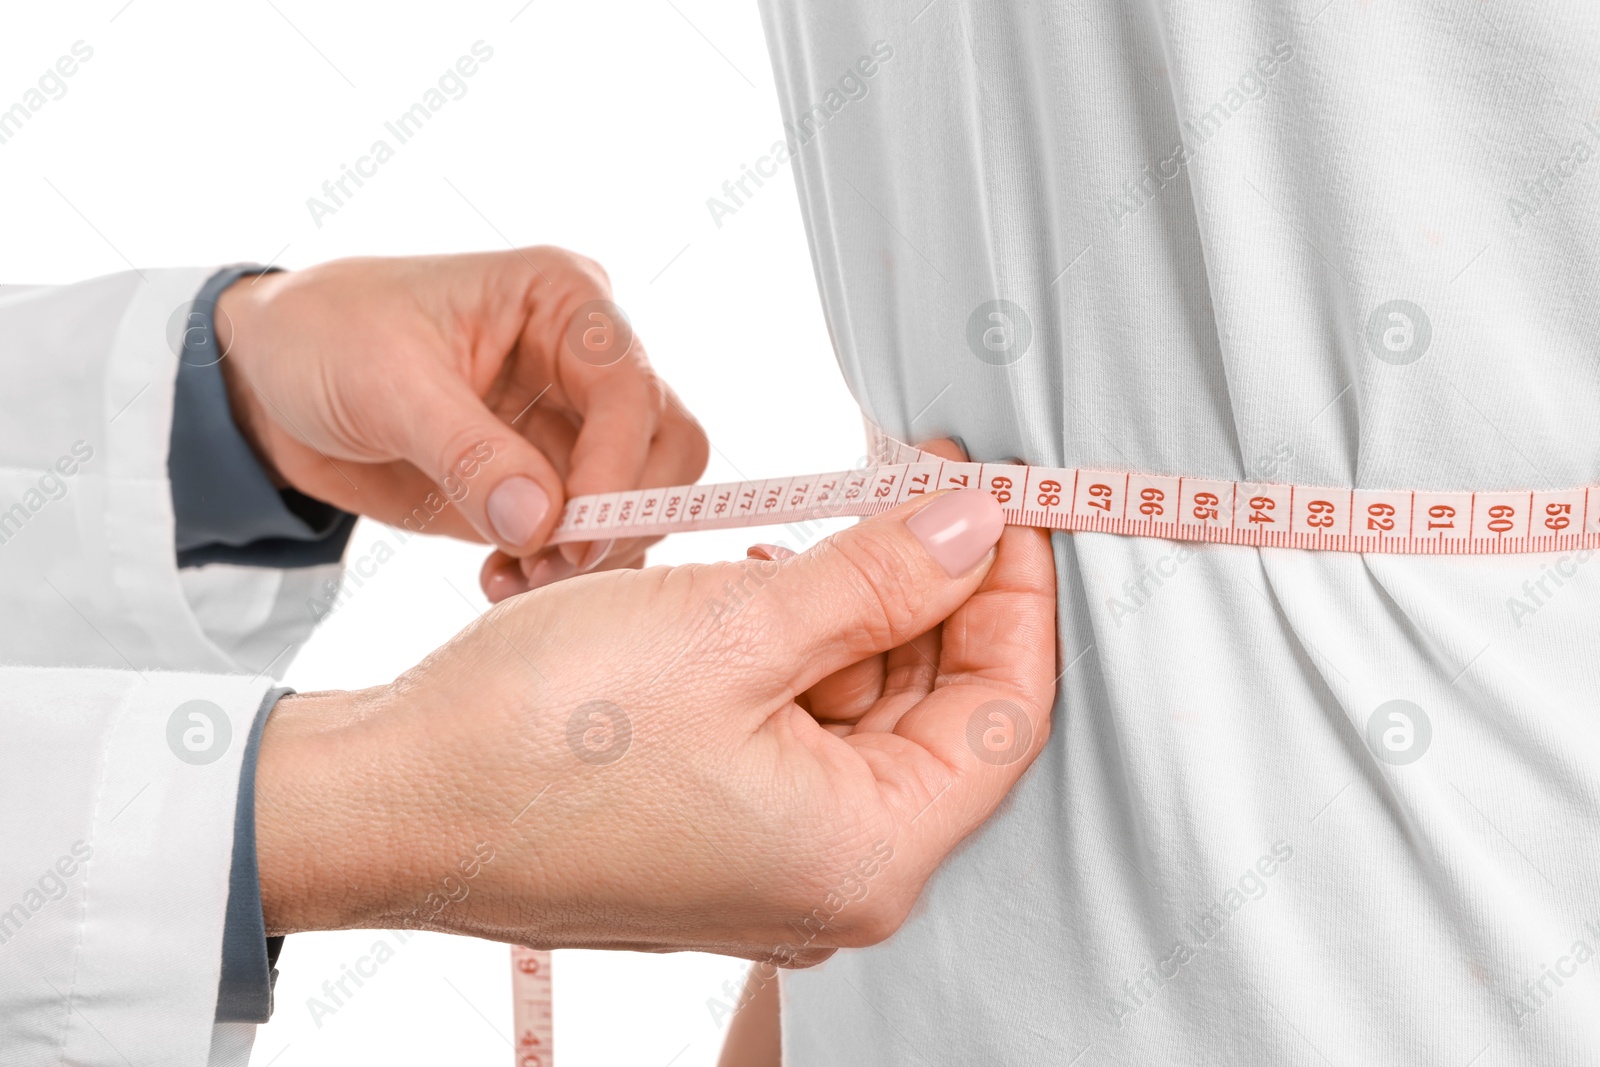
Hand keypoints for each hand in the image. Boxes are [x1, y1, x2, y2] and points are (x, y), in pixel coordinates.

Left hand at [215, 248, 708, 574]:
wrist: (268, 382)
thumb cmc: (324, 337)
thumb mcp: (386, 383)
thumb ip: (469, 452)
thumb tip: (542, 522)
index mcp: (563, 301)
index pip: (632, 389)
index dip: (618, 468)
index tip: (572, 534)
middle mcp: (584, 360)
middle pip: (667, 447)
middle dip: (622, 515)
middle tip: (553, 563)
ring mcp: (571, 425)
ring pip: (640, 501)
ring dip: (593, 555)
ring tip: (515, 577)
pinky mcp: (547, 482)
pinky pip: (591, 537)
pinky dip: (563, 571)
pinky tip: (503, 580)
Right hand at [255, 486, 1056, 962]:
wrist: (384, 801)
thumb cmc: (532, 738)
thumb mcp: (732, 626)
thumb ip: (877, 578)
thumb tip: (975, 528)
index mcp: (862, 854)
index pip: (1004, 710)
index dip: (1016, 592)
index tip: (1003, 501)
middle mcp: (828, 878)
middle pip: (938, 711)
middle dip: (935, 588)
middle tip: (916, 485)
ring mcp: (768, 862)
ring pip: (863, 714)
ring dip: (857, 611)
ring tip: (827, 522)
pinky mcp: (715, 834)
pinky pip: (795, 733)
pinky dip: (795, 653)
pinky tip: (759, 584)